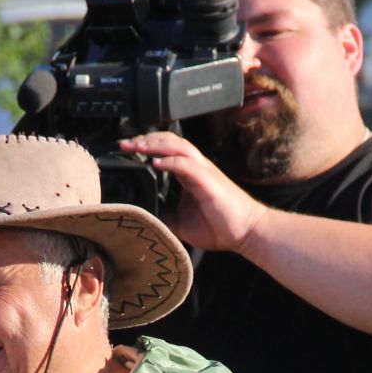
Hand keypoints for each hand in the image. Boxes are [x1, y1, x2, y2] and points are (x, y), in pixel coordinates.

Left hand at [116, 131, 265, 253]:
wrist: (247, 232)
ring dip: (155, 145)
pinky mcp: (209, 181)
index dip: (145, 146)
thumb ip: (164, 216)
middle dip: (145, 140)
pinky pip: (187, 165)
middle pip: (168, 141)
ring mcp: (204, 172)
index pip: (164, 150)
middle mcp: (196, 167)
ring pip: (177, 147)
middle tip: (124, 144)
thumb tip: (144, 219)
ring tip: (136, 146)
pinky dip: (170, 161)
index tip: (125, 150)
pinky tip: (156, 162)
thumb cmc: (221, 226)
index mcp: (189, 173)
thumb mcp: (182, 223)